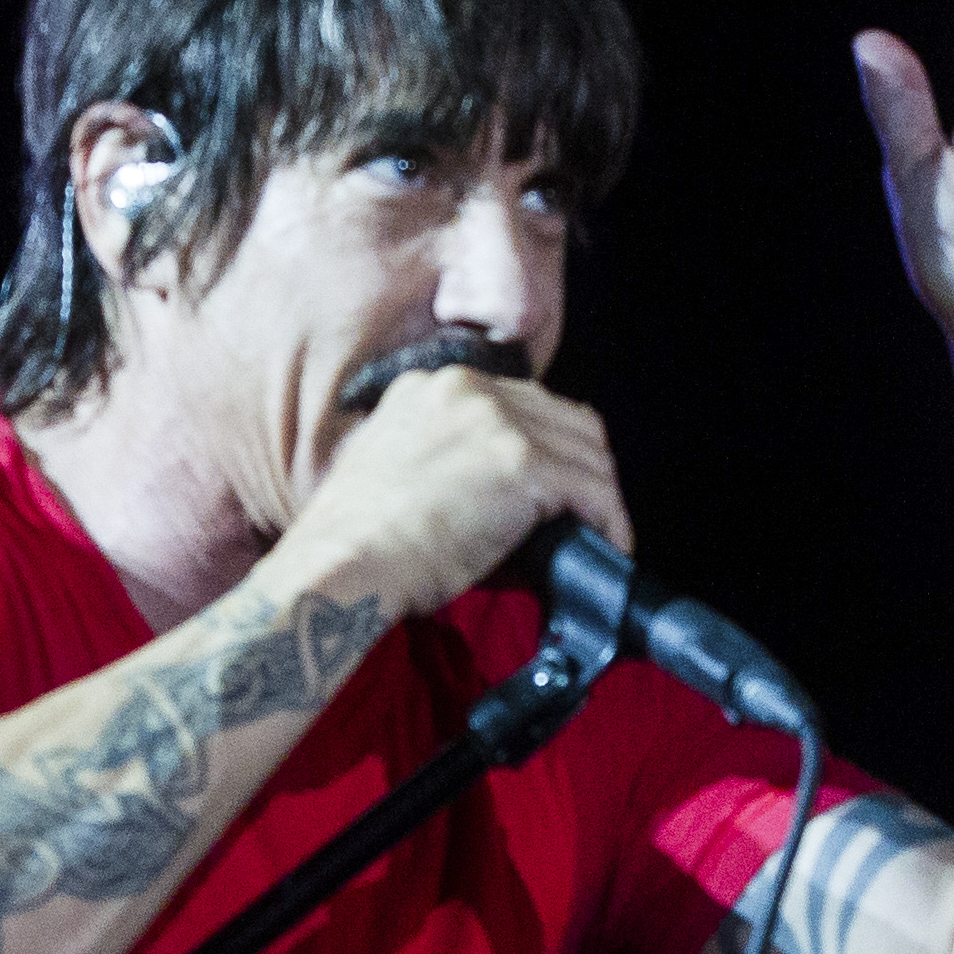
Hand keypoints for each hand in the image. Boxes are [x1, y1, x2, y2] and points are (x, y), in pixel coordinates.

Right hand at [286, 365, 633, 621]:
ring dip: (600, 496)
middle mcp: (468, 389)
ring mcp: (499, 423)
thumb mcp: (386, 470)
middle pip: (563, 417)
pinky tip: (607, 548)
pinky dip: (610, 522)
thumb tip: (486, 495)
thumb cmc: (352, 542)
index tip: (550, 484)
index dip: (544, 443)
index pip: (519, 401)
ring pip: (588, 452)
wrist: (342, 566)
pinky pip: (595, 492)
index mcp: (431, 387)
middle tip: (585, 513)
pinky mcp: (525, 464)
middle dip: (582, 465)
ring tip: (599, 535)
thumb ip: (436, 460)